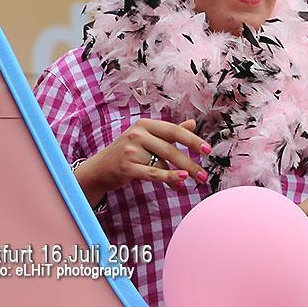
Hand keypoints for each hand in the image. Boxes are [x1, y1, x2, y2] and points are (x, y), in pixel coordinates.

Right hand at [75, 118, 210, 205]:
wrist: (100, 168)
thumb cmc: (128, 152)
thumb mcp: (147, 138)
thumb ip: (169, 132)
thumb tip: (192, 124)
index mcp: (146, 124)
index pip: (174, 130)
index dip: (192, 140)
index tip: (207, 150)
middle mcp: (138, 134)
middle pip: (170, 148)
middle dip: (190, 162)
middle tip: (203, 175)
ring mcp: (130, 150)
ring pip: (162, 162)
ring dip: (179, 175)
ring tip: (190, 182)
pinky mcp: (126, 166)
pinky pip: (152, 173)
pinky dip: (168, 178)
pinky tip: (179, 182)